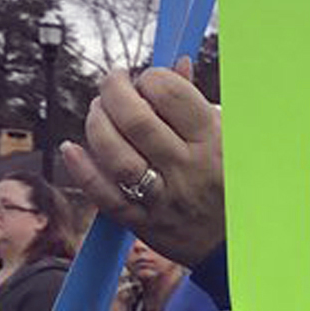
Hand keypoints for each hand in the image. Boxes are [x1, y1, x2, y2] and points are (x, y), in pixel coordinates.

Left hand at [60, 58, 224, 268]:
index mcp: (212, 142)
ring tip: (99, 112)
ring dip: (96, 124)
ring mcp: (163, 198)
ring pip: (115, 155)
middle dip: (113, 91)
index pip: (170, 94)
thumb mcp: (228, 140)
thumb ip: (198, 103)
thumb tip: (176, 64)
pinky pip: (104, 195)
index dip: (149, 78)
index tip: (146, 80)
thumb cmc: (231, 183)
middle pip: (135, 120)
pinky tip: (71, 149)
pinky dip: (81, 170)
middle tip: (112, 84)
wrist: (239, 247)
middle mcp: (186, 169)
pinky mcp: (144, 223)